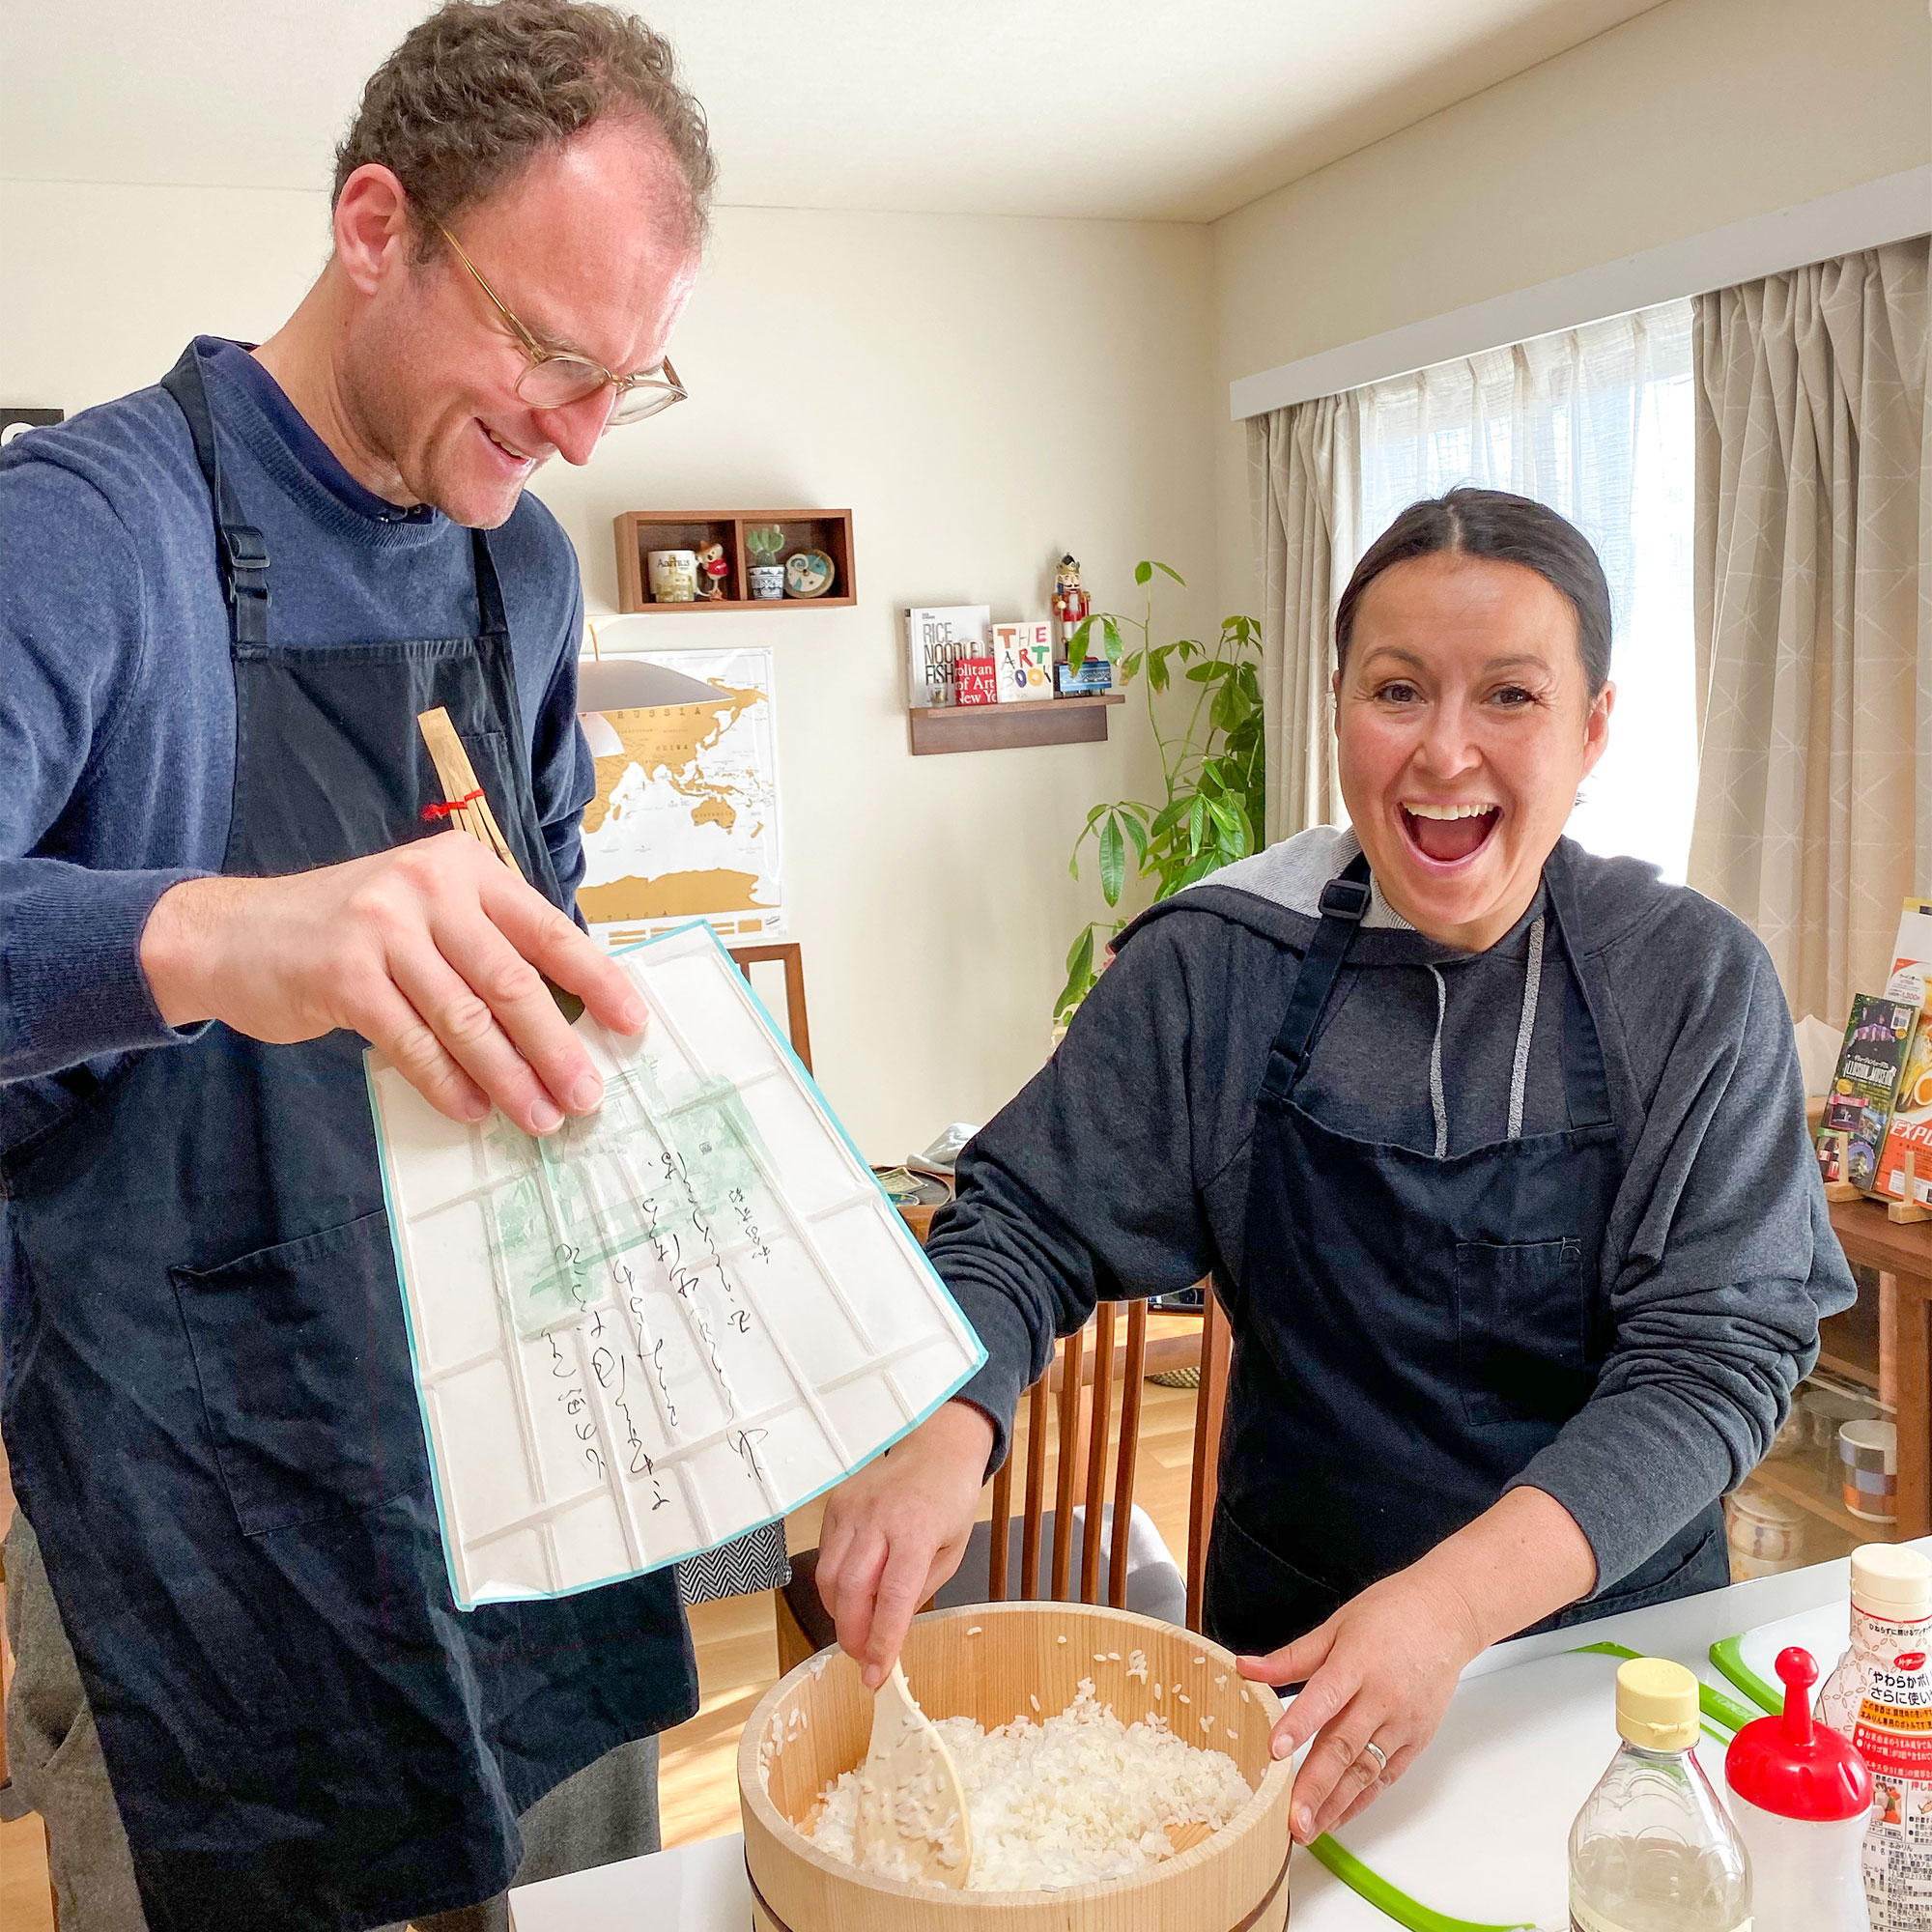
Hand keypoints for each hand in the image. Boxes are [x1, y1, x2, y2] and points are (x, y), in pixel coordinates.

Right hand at [139, 831, 646, 1136]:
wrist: (233, 934)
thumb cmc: (350, 931)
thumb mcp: (425, 912)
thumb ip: (486, 947)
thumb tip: (566, 1019)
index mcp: (465, 869)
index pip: (547, 930)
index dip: (596, 980)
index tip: (631, 1024)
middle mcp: (429, 888)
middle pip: (512, 980)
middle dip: (557, 1046)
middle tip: (587, 1095)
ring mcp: (383, 928)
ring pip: (466, 1017)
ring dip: (510, 1076)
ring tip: (540, 1116)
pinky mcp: (343, 974)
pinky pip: (412, 1042)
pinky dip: (448, 1082)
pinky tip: (473, 1110)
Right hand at [815, 1400, 995, 1687]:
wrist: (935, 1448)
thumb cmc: (950, 1502)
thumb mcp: (952, 1552)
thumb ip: (919, 1590)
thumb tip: (887, 1629)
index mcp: (917, 1531)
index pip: (893, 1597)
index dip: (882, 1642)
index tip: (875, 1675)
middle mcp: (879, 1518)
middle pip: (851, 1590)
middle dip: (851, 1635)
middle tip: (861, 1658)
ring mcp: (851, 1508)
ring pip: (828, 1576)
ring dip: (839, 1613)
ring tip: (856, 1628)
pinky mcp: (835, 1504)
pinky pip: (825, 1555)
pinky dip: (835, 1584)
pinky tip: (853, 1590)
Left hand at [1236, 1487, 1596, 1843]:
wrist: (1447, 1615)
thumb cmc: (1390, 1614)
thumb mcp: (1336, 1625)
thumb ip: (1291, 1657)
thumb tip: (1245, 1667)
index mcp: (1357, 1662)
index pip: (1324, 1698)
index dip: (1299, 1726)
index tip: (1275, 1752)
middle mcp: (1382, 1697)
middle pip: (1344, 1747)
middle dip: (1315, 1787)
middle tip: (1291, 1820)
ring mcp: (1403, 1721)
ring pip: (1365, 1771)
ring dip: (1336, 1804)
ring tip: (1309, 1830)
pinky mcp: (1418, 1738)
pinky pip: (1386, 1776)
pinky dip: (1362, 1800)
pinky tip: (1339, 1816)